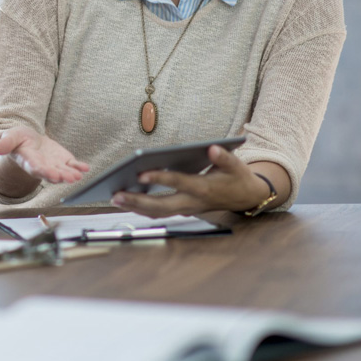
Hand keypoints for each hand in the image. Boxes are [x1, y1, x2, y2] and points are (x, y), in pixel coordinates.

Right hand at [0, 125, 89, 183]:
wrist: (29, 140)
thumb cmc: (18, 140)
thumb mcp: (11, 137)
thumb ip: (6, 143)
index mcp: (30, 162)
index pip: (37, 169)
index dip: (44, 172)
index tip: (51, 174)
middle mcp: (43, 167)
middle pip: (52, 174)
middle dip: (61, 177)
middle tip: (69, 178)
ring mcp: (55, 165)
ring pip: (64, 172)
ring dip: (71, 174)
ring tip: (78, 175)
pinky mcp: (64, 161)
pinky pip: (72, 166)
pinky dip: (79, 167)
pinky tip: (85, 168)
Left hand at [110, 145, 268, 217]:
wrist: (247, 197)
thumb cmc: (237, 177)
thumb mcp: (236, 165)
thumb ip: (224, 158)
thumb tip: (212, 148)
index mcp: (204, 188)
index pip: (179, 183)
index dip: (160, 178)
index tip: (140, 172)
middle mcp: (193, 202)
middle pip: (161, 206)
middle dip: (137, 201)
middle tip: (115, 194)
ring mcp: (187, 209)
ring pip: (158, 213)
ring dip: (135, 207)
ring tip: (114, 198)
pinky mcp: (182, 210)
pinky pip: (159, 213)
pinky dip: (142, 208)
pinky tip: (125, 200)